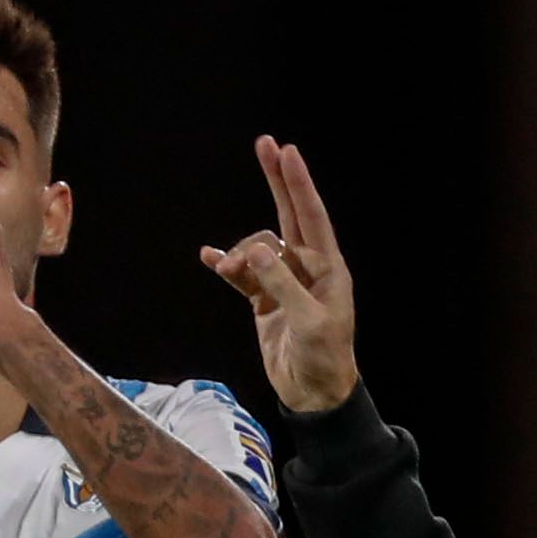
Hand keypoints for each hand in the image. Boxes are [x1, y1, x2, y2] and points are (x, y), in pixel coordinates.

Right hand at [201, 136, 359, 413]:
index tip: (287, 151)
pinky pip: (241, 274)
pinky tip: (209, 259)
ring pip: (255, 249)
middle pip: (288, 215)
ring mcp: (283, 282)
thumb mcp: (309, 322)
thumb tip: (255, 250)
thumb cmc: (323, 358)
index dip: (298, 183)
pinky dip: (226, 265)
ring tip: (225, 267)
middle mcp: (307, 269)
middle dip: (276, 181)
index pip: (312, 217)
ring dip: (237, 253)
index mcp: (328, 269)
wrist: (312, 394)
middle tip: (264, 143)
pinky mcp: (264, 300)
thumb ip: (282, 284)